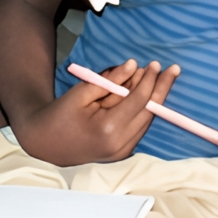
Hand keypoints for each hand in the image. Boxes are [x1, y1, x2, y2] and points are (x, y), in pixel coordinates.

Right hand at [12, 59, 173, 167]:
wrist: (45, 144)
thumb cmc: (60, 114)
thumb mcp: (82, 92)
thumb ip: (110, 80)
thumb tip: (134, 65)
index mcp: (108, 129)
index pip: (139, 101)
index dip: (150, 80)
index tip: (156, 64)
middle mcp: (120, 144)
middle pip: (150, 112)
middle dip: (161, 89)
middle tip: (173, 69)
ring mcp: (122, 152)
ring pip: (147, 120)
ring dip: (153, 98)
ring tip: (155, 77)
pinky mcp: (121, 153)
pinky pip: (139, 128)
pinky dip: (143, 110)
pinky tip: (144, 93)